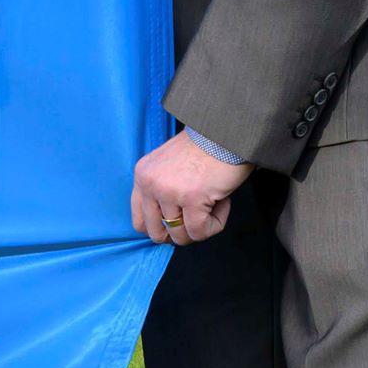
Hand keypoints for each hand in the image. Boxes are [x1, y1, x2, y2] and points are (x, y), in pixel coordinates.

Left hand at [130, 131, 252, 245]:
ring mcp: (168, 192)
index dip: (160, 229)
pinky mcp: (191, 198)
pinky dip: (216, 223)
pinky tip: (223, 202)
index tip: (180, 223)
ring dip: (202, 226)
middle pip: (156, 233)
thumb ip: (162, 190)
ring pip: (180, 236)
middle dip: (180, 232)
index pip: (139, 221)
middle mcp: (150, 184)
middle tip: (199, 218)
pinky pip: (200, 231)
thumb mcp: (170, 166)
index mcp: (142, 175)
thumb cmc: (206, 148)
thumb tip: (167, 228)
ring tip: (213, 203)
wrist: (228, 131)